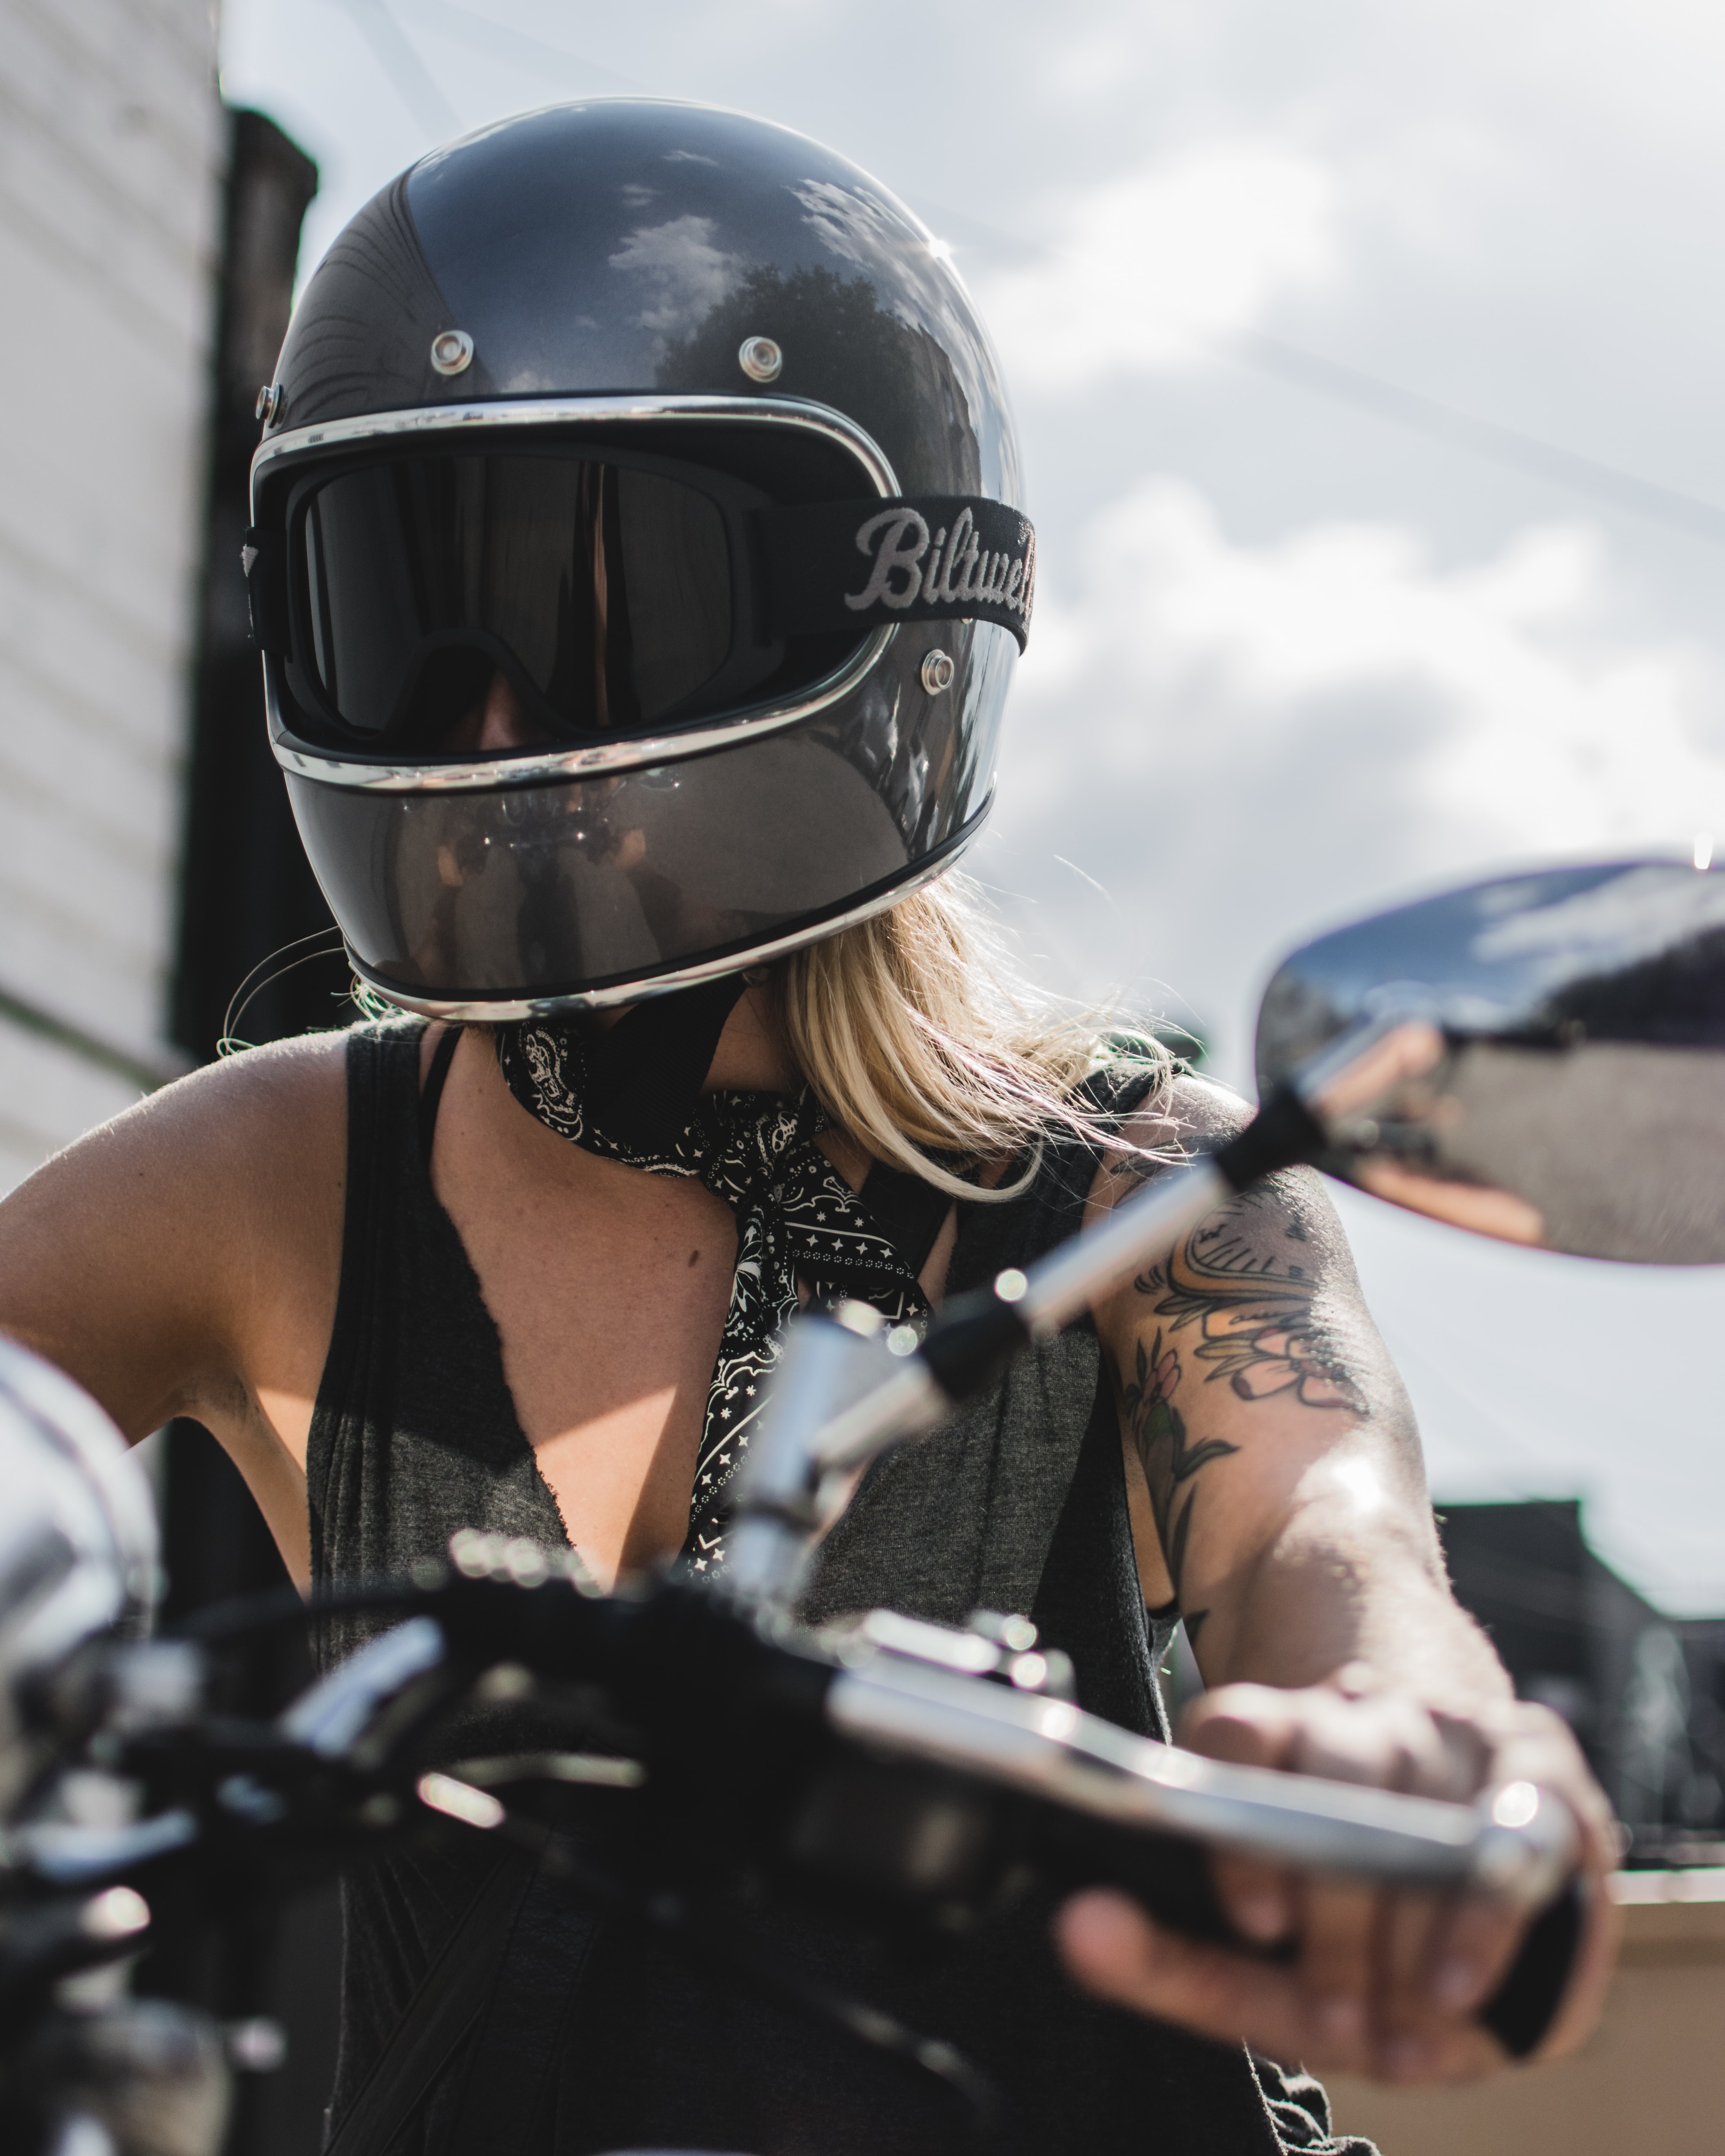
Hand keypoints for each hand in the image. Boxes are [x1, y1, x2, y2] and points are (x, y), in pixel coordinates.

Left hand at [1054, 1666, 1619, 2082]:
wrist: (1471, 1871)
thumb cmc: (1349, 1932)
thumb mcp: (1256, 1962)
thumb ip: (1171, 1959)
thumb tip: (1078, 1932)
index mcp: (1280, 1732)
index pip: (1239, 1733)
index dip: (1245, 1831)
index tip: (1255, 1921)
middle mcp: (1363, 1712)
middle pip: (1339, 1767)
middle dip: (1338, 1911)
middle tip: (1334, 2011)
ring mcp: (1454, 1727)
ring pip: (1422, 1791)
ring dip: (1409, 1923)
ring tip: (1396, 2019)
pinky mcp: (1539, 1761)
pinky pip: (1525, 1820)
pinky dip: (1488, 1914)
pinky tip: (1458, 1980)